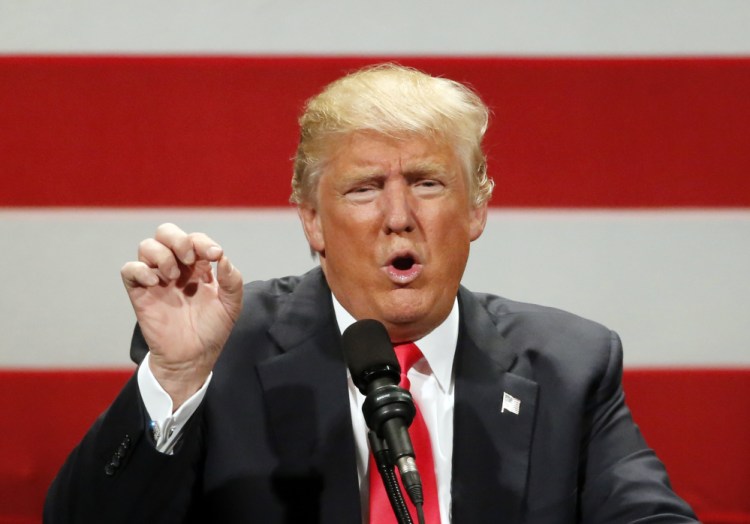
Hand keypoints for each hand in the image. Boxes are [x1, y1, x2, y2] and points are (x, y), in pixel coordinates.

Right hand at [121, 223, 242, 407]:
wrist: (193, 357)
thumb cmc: (212, 330)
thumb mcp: (231, 305)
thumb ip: (232, 280)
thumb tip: (223, 258)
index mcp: (197, 267)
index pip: (195, 239)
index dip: (203, 242)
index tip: (215, 255)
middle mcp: (176, 267)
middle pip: (166, 232)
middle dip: (178, 239)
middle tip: (189, 258)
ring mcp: (156, 279)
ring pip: (147, 246)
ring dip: (162, 254)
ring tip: (174, 275)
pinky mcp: (140, 293)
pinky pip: (129, 269)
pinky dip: (140, 269)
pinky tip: (156, 282)